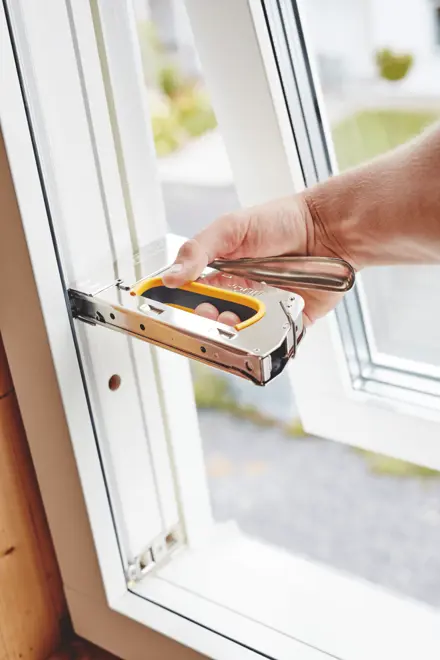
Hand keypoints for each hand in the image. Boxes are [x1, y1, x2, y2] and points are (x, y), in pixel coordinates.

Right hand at [162, 194, 354, 325]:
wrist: (327, 227)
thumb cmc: (280, 221)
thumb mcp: (230, 228)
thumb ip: (198, 251)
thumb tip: (169, 277)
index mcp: (221, 273)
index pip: (194, 297)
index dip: (185, 307)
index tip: (180, 309)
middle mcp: (241, 295)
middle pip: (216, 321)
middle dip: (209, 323)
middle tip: (210, 314)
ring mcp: (266, 310)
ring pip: (243, 335)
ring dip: (235, 334)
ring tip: (234, 321)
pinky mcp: (291, 322)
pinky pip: (277, 342)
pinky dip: (270, 345)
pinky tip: (262, 337)